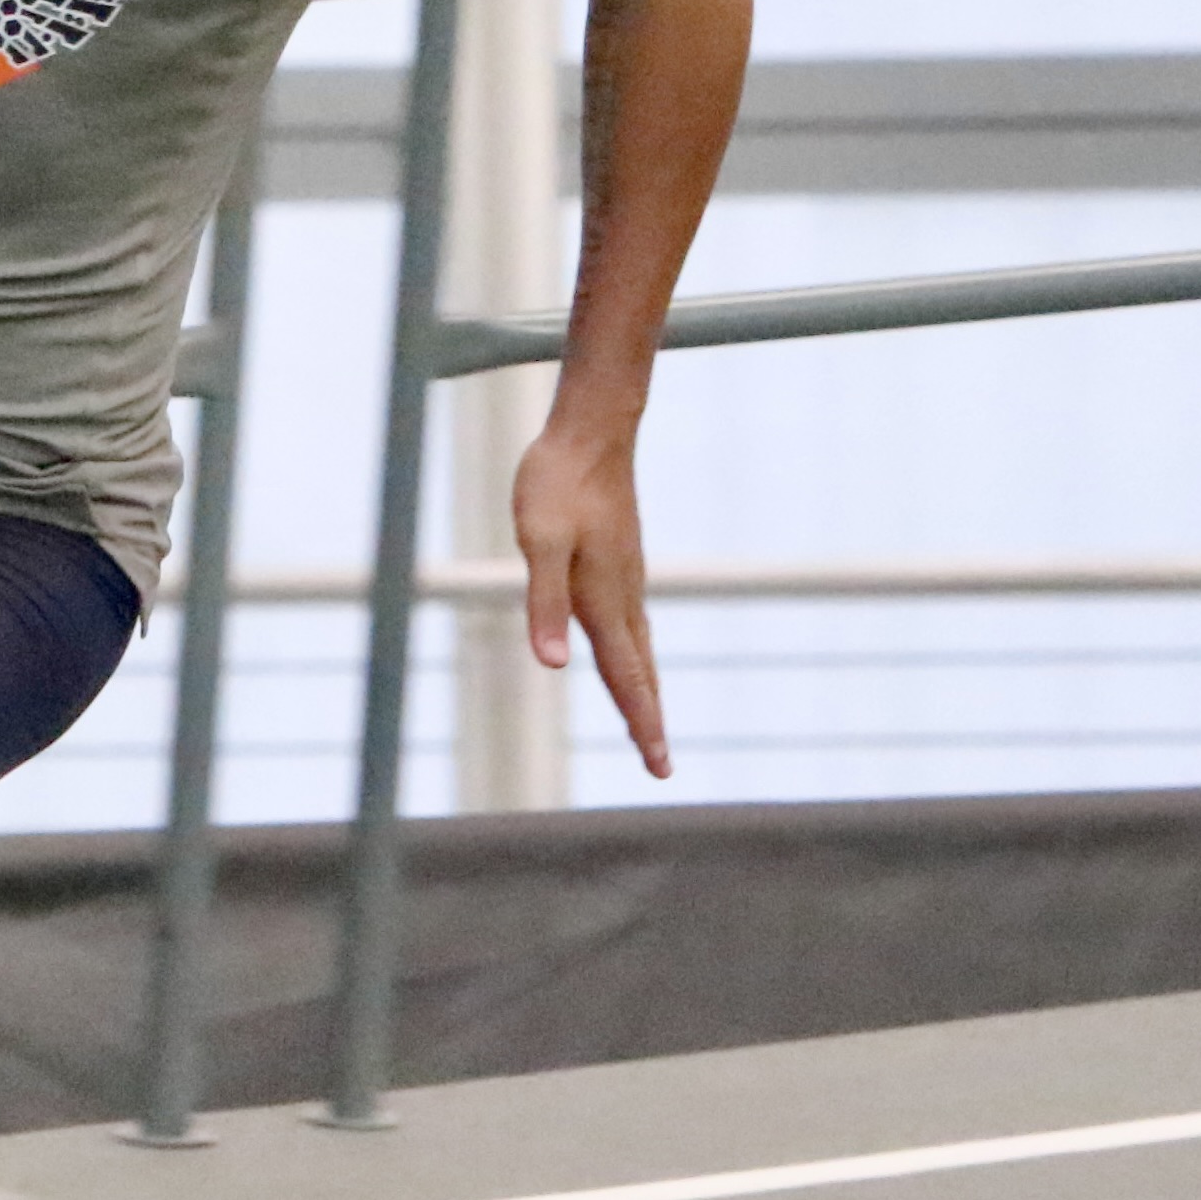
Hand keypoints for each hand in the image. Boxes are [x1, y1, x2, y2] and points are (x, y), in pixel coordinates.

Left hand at [513, 416, 669, 779]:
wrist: (590, 432)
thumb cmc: (558, 482)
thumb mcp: (539, 541)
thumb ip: (545, 603)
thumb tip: (554, 664)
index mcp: (604, 600)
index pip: (627, 676)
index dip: (641, 723)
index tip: (658, 765)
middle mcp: (623, 597)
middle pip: (640, 672)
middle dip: (648, 721)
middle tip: (661, 767)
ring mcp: (627, 580)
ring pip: (640, 650)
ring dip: (645, 692)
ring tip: (649, 726)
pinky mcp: (621, 565)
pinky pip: (634, 626)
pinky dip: (638, 658)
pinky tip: (633, 658)